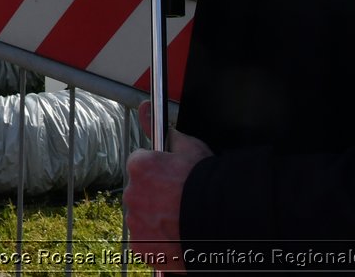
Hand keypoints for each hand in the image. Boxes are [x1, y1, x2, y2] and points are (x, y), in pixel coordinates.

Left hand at [124, 102, 212, 273]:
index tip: (171, 181)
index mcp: (139, 166)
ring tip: (180, 219)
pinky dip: (157, 240)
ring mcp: (136, 221)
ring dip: (156, 218)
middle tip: (178, 201)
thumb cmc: (208, 182)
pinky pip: (145, 241)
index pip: (140, 167)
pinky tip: (176, 234)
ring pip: (142, 217)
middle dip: (155, 195)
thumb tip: (146, 108)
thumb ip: (161, 130)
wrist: (222, 220)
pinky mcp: (142, 246)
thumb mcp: (189, 148)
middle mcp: (132, 192)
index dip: (158, 173)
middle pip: (140, 192)